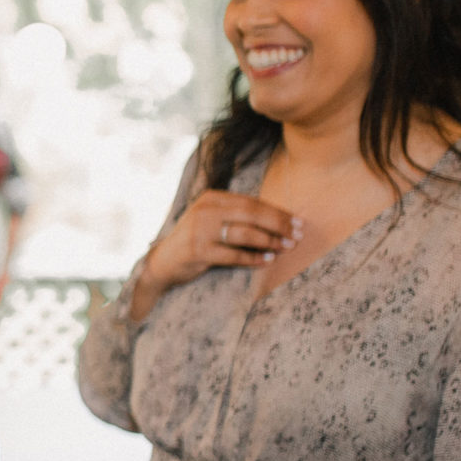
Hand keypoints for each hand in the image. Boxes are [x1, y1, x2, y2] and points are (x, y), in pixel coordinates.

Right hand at [127, 189, 301, 320]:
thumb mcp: (212, 220)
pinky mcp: (198, 251)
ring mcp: (200, 230)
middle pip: (251, 214)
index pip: (251, 202)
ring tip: (286, 247)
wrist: (163, 262)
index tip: (297, 221)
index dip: (277, 212)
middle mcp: (205, 210)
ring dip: (270, 241)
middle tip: (297, 235)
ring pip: (245, 234)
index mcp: (211, 198)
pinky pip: (234, 255)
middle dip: (279, 225)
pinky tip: (268, 260)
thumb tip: (280, 220)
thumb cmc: (196, 240)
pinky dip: (254, 258)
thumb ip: (237, 216)